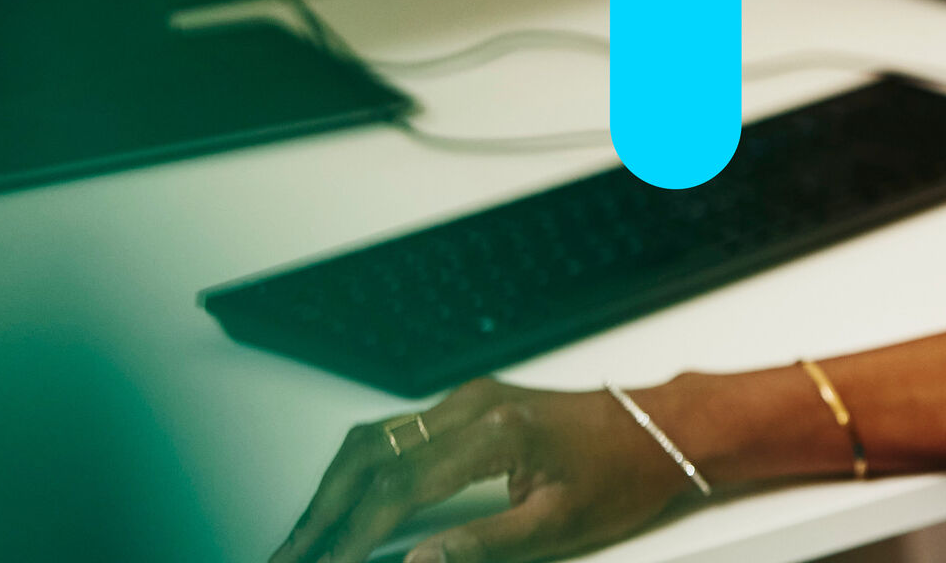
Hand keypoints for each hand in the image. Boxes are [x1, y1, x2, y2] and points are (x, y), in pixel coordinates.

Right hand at [271, 381, 695, 562]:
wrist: (659, 430)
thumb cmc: (621, 476)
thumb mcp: (559, 527)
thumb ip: (484, 546)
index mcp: (496, 431)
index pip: (398, 488)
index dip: (350, 536)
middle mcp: (472, 404)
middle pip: (368, 457)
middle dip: (319, 515)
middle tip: (286, 560)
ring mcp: (467, 399)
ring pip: (373, 440)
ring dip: (330, 492)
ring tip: (300, 543)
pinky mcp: (467, 405)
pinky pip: (394, 434)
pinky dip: (357, 473)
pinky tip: (338, 507)